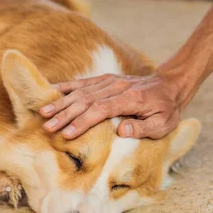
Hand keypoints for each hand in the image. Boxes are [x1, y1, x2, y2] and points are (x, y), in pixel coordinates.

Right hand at [39, 73, 185, 138]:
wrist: (168, 85)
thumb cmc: (166, 109)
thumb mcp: (163, 124)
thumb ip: (143, 127)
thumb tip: (122, 130)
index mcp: (131, 98)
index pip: (102, 109)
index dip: (84, 121)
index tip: (68, 133)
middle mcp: (117, 86)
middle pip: (86, 100)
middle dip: (66, 114)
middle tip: (49, 128)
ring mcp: (109, 81)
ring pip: (81, 91)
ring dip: (61, 103)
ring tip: (44, 114)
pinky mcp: (105, 79)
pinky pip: (82, 83)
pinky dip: (65, 87)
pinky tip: (50, 92)